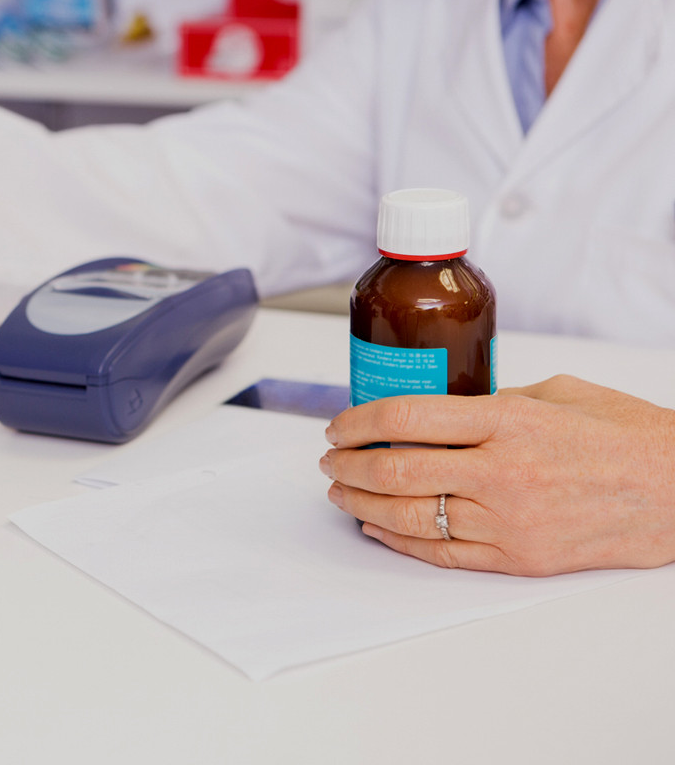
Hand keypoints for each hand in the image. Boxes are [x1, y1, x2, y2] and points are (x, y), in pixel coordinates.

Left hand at [320, 375, 674, 575]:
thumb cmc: (626, 435)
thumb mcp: (556, 394)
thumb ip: (491, 402)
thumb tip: (434, 413)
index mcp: (510, 421)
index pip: (407, 419)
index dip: (359, 422)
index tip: (338, 424)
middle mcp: (502, 473)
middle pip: (396, 470)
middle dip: (348, 465)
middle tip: (329, 459)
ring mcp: (509, 521)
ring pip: (410, 516)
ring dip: (361, 503)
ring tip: (339, 491)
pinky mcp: (518, 559)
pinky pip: (441, 553)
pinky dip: (398, 540)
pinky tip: (375, 526)